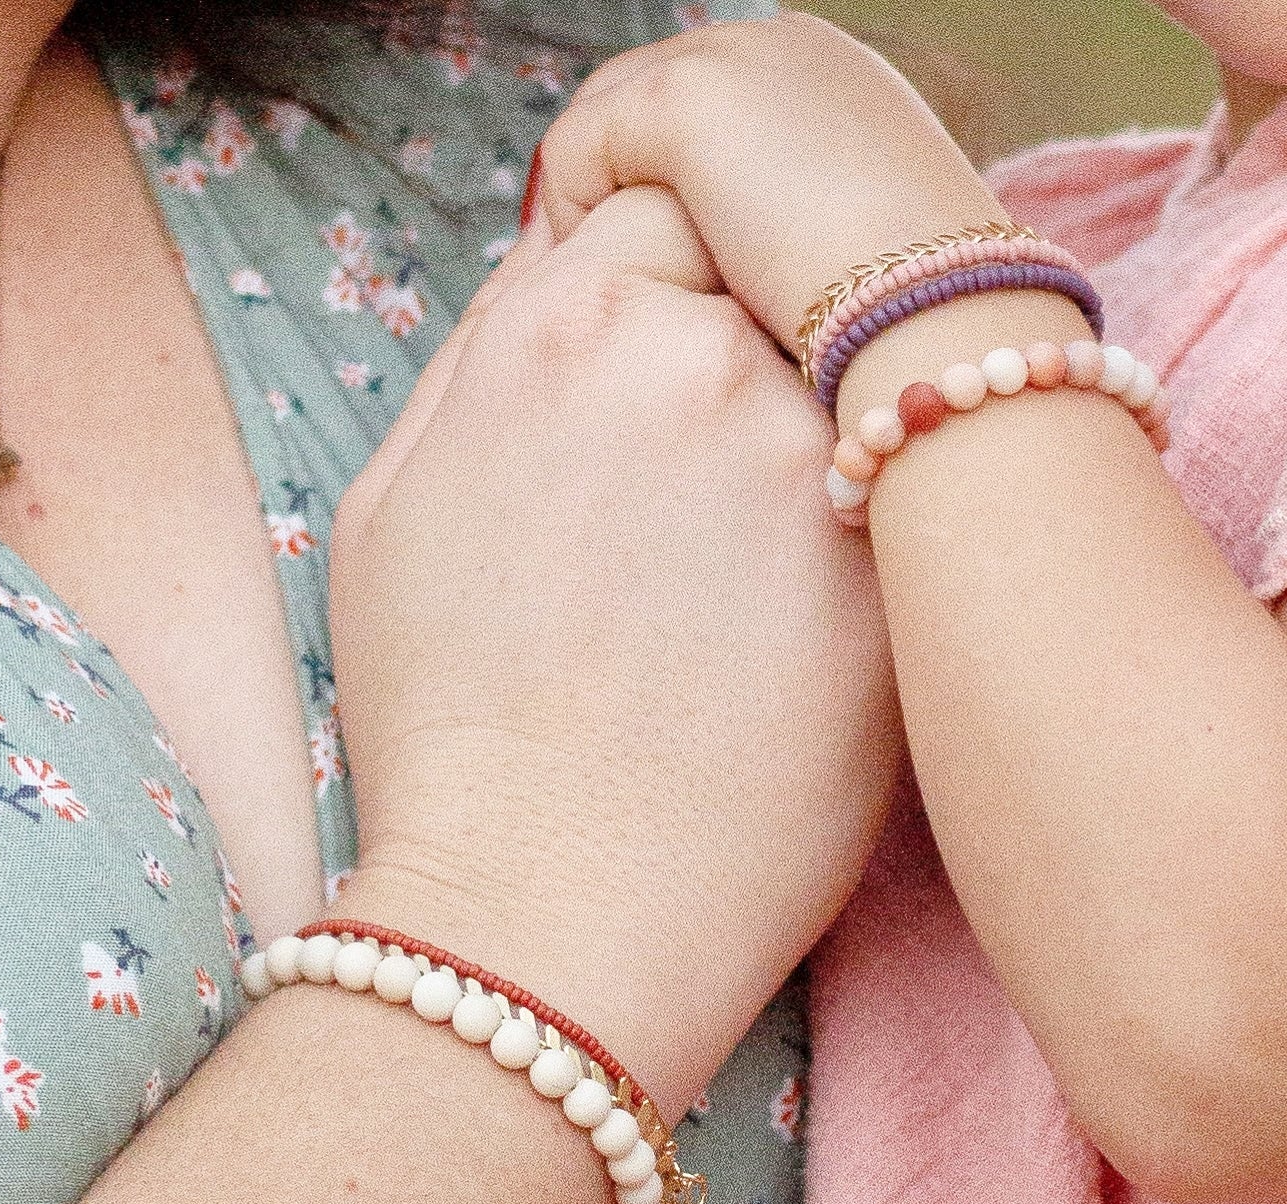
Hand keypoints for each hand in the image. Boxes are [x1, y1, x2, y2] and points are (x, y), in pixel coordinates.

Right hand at [328, 188, 898, 1110]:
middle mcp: (697, 361)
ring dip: (808, 435)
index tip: (663, 352)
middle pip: (768, 275)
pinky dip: (860, 527)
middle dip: (744, 342)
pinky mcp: (894, 569)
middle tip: (707, 467)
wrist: (549, 916)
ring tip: (741, 568)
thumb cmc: (448, 727)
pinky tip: (787, 625)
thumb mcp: (392, 509)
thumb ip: (489, 360)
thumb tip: (567, 282)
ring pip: (843, 379)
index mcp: (559, 327)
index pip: (663, 204)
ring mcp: (813, 464)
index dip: (667, 275)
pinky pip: (894, 492)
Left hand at [532, 13, 1002, 353]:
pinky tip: (596, 278)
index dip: (656, 176)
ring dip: (587, 202)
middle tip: (584, 268)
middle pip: (641, 96)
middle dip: (609, 178)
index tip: (636, 254)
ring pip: (606, 121)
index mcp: (832, 77)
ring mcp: (736, 62)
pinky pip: (577, 150)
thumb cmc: (917, 326)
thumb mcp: (865, 258)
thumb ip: (806, 235)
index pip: (705, 105)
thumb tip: (756, 277)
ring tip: (590, 285)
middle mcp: (785, 48)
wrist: (941, 316)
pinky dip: (570, 214)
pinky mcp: (687, 101)